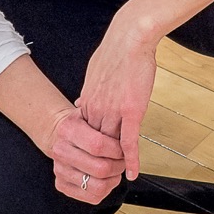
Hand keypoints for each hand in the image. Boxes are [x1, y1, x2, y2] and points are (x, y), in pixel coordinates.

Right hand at [45, 106, 123, 203]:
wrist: (61, 135)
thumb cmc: (82, 126)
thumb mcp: (94, 116)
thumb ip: (109, 126)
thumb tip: (129, 144)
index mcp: (68, 130)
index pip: (98, 145)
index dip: (117, 150)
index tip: (124, 149)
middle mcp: (61, 151)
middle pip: (100, 169)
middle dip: (119, 166)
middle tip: (122, 161)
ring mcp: (60, 170)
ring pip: (98, 186)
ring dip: (114, 180)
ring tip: (115, 170)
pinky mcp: (62, 185)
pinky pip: (92, 197)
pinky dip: (106, 190)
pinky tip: (106, 179)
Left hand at [77, 20, 159, 180]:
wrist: (129, 38)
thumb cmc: (116, 50)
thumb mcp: (93, 72)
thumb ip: (88, 91)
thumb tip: (80, 101)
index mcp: (88, 100)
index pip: (86, 131)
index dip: (90, 144)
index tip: (92, 154)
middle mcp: (97, 109)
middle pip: (96, 142)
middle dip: (99, 157)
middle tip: (104, 172)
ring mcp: (113, 112)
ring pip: (112, 144)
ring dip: (115, 161)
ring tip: (119, 175)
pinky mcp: (131, 111)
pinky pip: (129, 141)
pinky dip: (131, 159)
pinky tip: (133, 172)